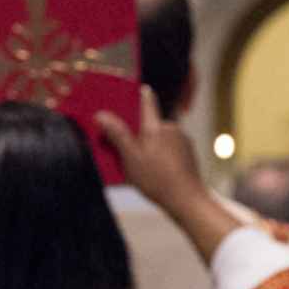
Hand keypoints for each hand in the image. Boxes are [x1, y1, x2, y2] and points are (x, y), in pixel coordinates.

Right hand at [97, 86, 240, 263]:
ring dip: (148, 147)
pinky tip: (155, 173)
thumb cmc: (157, 180)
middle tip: (126, 152)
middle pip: (149, 124)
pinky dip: (160, 156)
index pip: (146, 102)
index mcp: (154, 127)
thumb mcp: (130, 158)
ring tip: (140, 169)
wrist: (186, 199)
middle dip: (138, 134)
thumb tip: (101, 115)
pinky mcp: (188, 153)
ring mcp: (182, 140)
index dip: (139, 95)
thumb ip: (117, 135)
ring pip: (159, 138)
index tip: (137, 89)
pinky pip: (169, 149)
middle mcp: (170, 128)